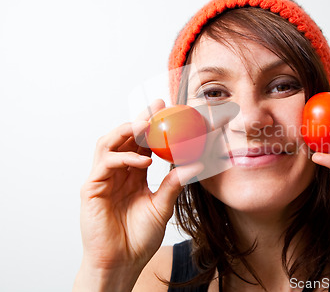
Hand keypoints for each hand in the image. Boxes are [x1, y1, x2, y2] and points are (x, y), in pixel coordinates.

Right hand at [78, 100, 202, 277]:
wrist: (122, 263)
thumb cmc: (138, 238)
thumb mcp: (162, 206)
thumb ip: (173, 184)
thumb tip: (195, 164)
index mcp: (132, 175)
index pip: (140, 144)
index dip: (152, 126)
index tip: (168, 111)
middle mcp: (117, 173)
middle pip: (124, 138)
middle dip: (140, 120)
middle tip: (157, 109)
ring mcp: (103, 179)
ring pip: (108, 143)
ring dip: (126, 131)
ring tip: (146, 126)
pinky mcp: (91, 188)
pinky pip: (105, 163)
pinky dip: (124, 157)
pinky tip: (143, 161)